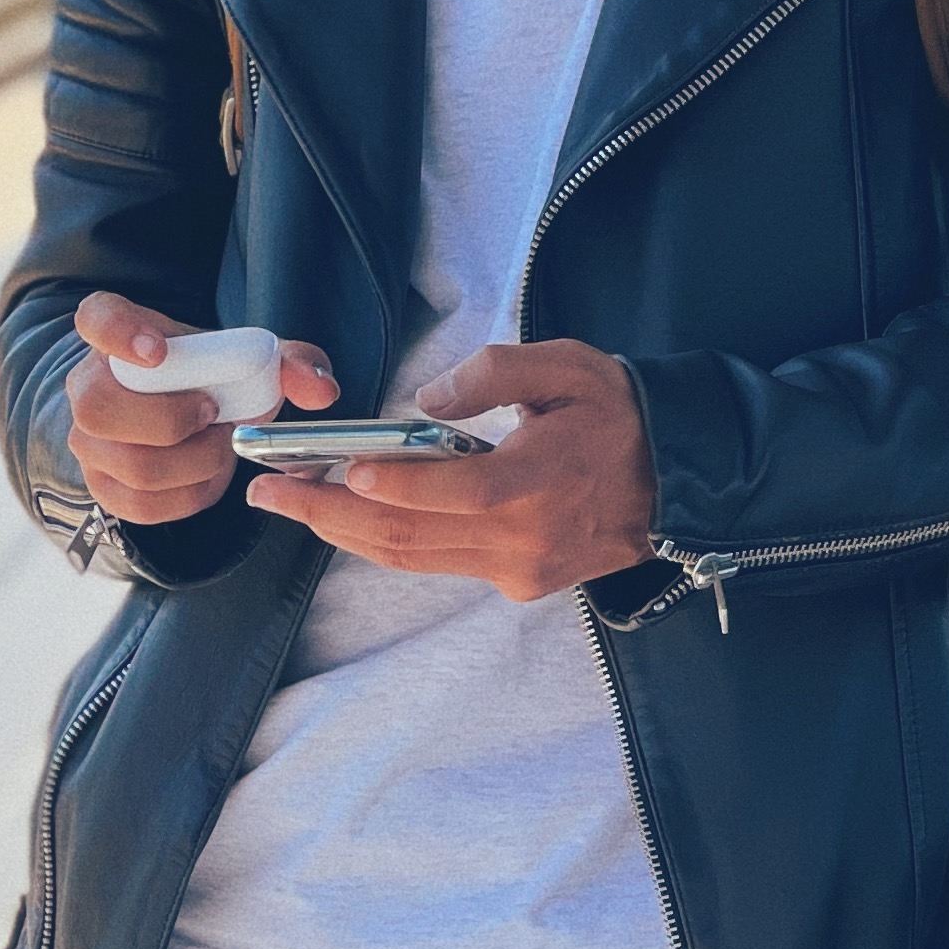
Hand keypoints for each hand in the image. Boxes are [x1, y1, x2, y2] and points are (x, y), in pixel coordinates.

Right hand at [65, 294, 336, 527]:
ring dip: (195, 461)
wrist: (185, 411)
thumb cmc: (213, 376)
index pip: (97, 319)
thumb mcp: (251, 357)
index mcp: (115, 333)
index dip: (120, 334)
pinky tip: (206, 473)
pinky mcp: (103, 487)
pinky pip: (142, 504)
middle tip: (213, 414)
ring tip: (219, 444)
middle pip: (98, 408)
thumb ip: (291, 363)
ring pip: (133, 465)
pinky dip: (189, 494)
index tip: (159, 351)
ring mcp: (87, 441)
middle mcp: (87, 385)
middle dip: (170, 419)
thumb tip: (319, 390)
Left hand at [245, 339, 654, 603]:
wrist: (677, 480)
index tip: (342, 470)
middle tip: (271, 494)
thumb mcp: (566, 366)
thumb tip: (426, 400)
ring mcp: (520, 570)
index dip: (397, 485)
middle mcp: (524, 539)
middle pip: (412, 537)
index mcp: (540, 482)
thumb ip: (494, 374)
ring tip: (293, 505)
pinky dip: (390, 540)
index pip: (457, 492)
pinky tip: (354, 516)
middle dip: (331, 515)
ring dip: (347, 534)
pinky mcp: (519, 582)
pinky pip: (440, 562)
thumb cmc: (618, 413)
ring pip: (415, 558)